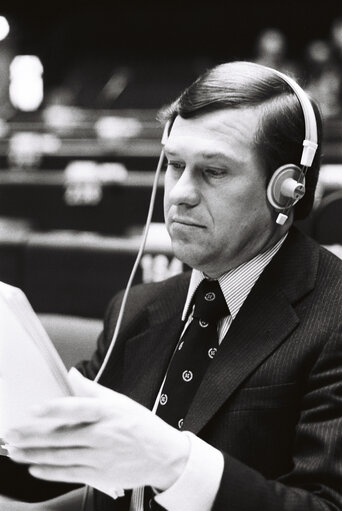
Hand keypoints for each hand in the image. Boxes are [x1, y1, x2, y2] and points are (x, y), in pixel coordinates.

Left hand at [3, 369, 189, 497]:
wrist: (164, 455)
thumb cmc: (141, 425)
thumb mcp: (120, 401)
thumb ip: (92, 390)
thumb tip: (71, 375)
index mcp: (108, 412)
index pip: (75, 408)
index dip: (52, 409)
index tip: (32, 410)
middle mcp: (103, 434)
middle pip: (61, 435)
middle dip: (32, 435)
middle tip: (11, 434)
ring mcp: (100, 456)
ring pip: (61, 456)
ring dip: (34, 454)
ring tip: (15, 451)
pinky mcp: (100, 475)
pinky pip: (70, 473)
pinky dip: (50, 471)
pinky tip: (36, 467)